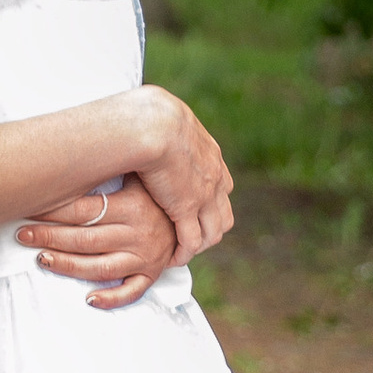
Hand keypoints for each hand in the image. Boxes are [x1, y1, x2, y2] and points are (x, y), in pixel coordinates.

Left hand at [18, 175, 180, 310]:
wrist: (195, 210)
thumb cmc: (157, 189)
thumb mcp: (139, 175)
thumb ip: (112, 168)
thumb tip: (72, 152)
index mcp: (132, 206)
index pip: (84, 210)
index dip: (53, 210)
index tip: (28, 207)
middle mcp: (138, 233)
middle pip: (84, 239)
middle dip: (49, 236)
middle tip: (22, 234)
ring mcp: (144, 257)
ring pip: (99, 267)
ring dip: (67, 265)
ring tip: (41, 259)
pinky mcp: (151, 274)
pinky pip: (131, 292)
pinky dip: (111, 298)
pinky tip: (89, 299)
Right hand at [126, 91, 233, 265]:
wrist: (154, 122)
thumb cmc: (150, 114)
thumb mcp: (167, 118)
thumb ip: (166, 129)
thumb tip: (151, 124)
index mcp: (211, 155)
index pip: (221, 186)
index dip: (208, 204)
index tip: (192, 213)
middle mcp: (215, 177)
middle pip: (223, 213)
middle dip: (208, 229)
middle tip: (190, 238)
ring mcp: (205, 195)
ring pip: (212, 232)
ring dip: (198, 245)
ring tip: (181, 253)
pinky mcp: (187, 209)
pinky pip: (191, 241)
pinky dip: (183, 253)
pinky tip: (172, 258)